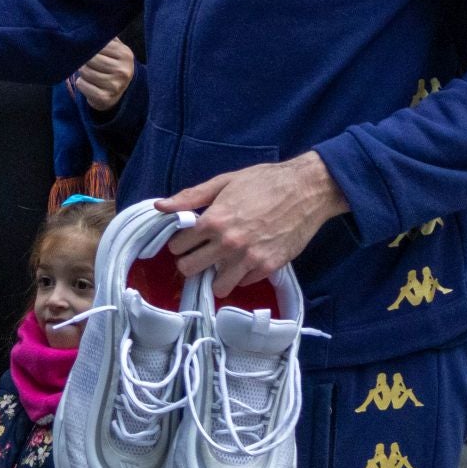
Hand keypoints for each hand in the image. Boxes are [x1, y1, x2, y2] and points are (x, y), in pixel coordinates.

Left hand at [72, 39, 135, 110]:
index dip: (89, 47)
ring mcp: (115, 86)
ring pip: (84, 72)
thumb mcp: (116, 49)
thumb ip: (106, 37)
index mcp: (125, 54)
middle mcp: (122, 71)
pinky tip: (88, 84)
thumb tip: (90, 25)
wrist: (120, 93)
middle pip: (90, 60)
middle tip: (86, 63)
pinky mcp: (104, 98)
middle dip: (84, 60)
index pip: (97, 45)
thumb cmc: (114, 65)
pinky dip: (81, 83)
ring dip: (82, 72)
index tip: (88, 50)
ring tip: (89, 73)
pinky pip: (82, 85)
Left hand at [156, 152, 349, 296]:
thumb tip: (160, 206)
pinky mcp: (268, 267)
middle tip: (200, 252)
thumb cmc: (264, 181)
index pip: (178, 246)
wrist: (306, 190)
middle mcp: (228, 243)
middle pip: (190, 269)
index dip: (179, 242)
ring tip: (222, 262)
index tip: (187, 239)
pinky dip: (240, 275)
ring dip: (216, 276)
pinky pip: (243, 283)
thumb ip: (191, 196)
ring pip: (217, 286)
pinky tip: (245, 259)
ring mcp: (249, 259)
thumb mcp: (225, 182)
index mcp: (214, 220)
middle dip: (191, 262)